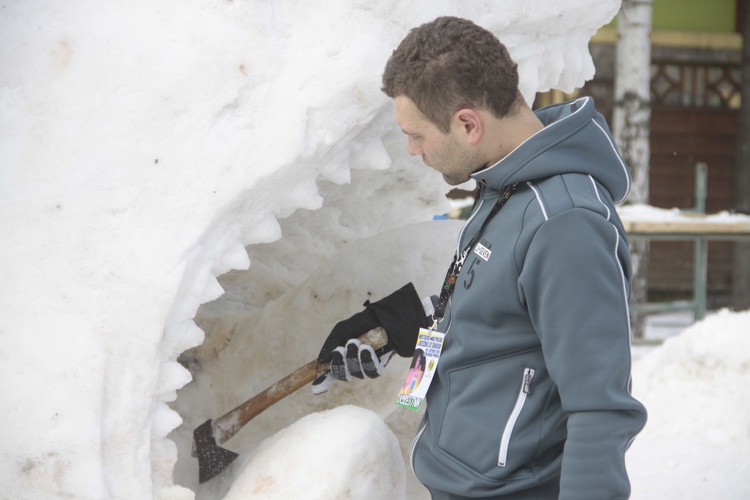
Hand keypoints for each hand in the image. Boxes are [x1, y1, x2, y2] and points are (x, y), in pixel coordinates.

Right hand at [312, 283, 427, 393]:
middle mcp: (354, 360)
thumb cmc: (367, 321)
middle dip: (340, 363)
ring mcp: (367, 364)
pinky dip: (368, 361)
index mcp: (343, 352)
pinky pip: (371, 373)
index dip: (324, 380)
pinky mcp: (380, 365)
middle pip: (342, 375)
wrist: (390, 318)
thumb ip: (330, 343)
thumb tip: (320, 362)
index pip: (332, 370)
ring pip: (356, 374)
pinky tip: (369, 349)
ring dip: (355, 359)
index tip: (316, 387)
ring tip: (360, 343)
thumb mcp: (343, 328)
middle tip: (342, 349)